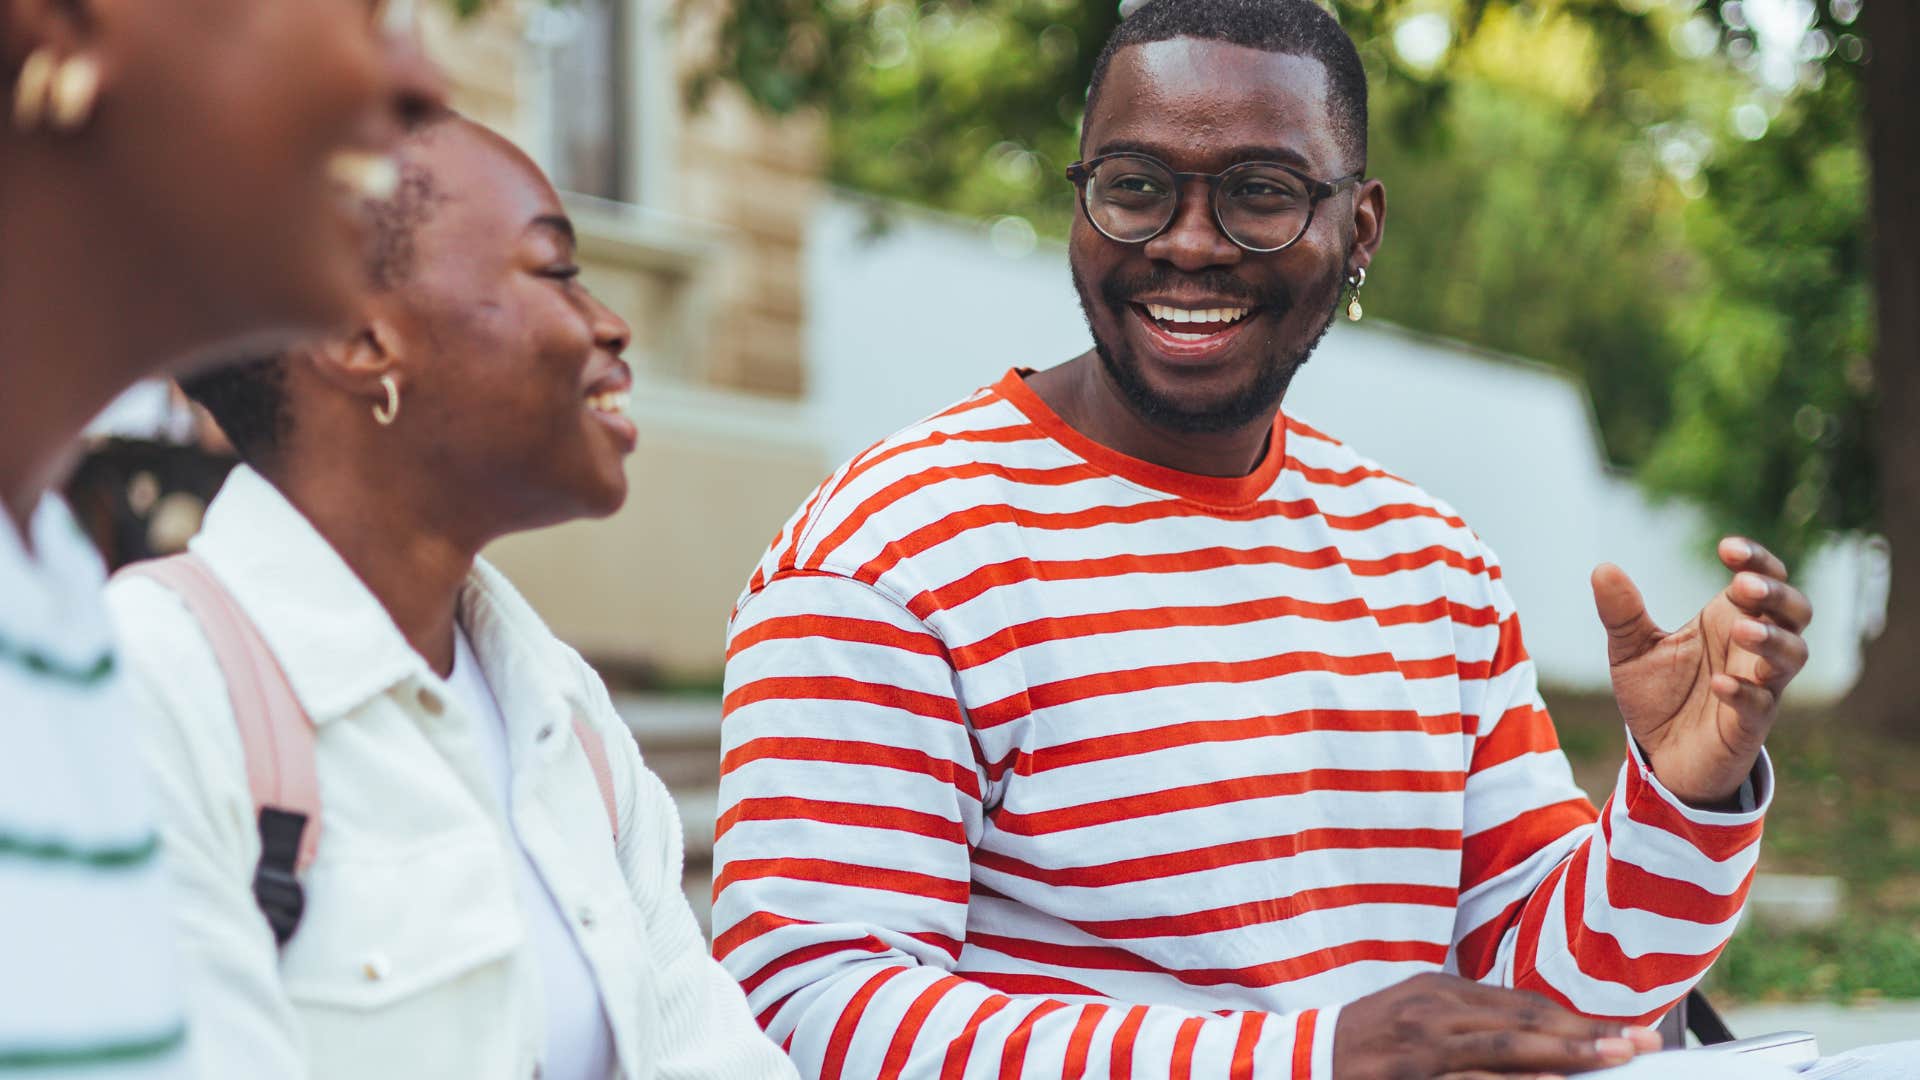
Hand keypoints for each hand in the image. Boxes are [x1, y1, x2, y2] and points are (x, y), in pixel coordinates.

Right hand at [1333, 973, 1662, 1077]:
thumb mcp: (1415, 1010)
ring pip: (1503, 1053)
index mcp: (1440, 990)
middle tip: (1638, 1044)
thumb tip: (1535, 1031)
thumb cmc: (1367, 1037)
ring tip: (1609, 1065)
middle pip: (1522, 1023)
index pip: (1521, 1004)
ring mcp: (1422, 1049)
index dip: (1575, 1020)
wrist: (1301, 1058)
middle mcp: (1434, 1012)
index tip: (1623, 1031)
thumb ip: (1468, 1017)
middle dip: (1585, 1036)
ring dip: (1562, 1061)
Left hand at [1592, 537, 1811, 806]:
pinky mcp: (1749, 726)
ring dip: (1773, 640)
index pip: (1763, 578)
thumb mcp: (1631, 650)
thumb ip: (1621, 613)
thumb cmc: (1658, 695)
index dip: (1757, 559)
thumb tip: (1602, 569)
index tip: (1725, 549)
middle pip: (1796, 610)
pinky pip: (1762, 706)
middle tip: (1744, 585)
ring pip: (1794, 655)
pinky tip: (1718, 684)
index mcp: (1729, 619)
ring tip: (1741, 630)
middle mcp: (1753, 649)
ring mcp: (1759, 686)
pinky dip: (1745, 692)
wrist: (1658, 756)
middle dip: (1777, 593)